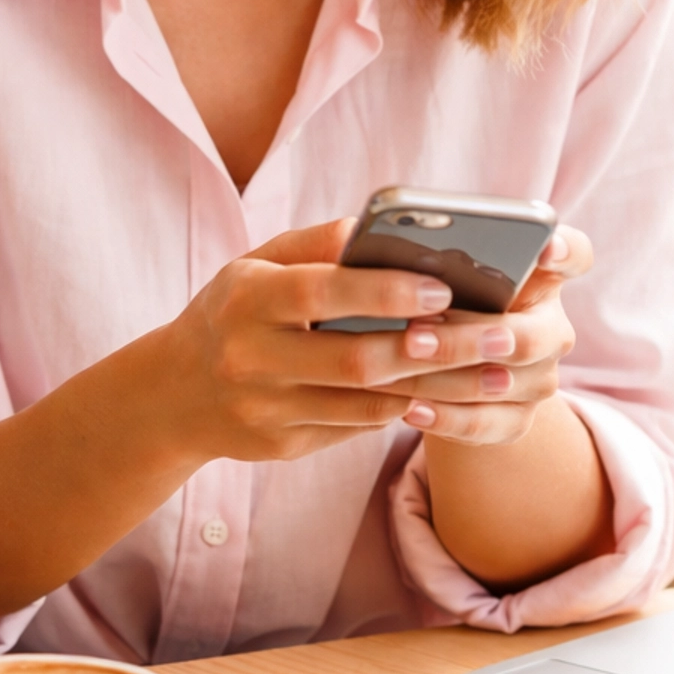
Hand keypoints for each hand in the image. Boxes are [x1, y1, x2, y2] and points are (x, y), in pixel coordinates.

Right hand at [160, 218, 574, 462]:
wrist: (174, 393)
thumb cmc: (234, 310)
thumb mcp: (258, 264)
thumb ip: (317, 245)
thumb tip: (382, 226)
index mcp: (246, 299)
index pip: (320, 291)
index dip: (382, 290)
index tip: (442, 283)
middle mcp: (251, 359)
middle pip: (355, 360)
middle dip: (434, 348)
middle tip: (499, 335)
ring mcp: (265, 411)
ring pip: (367, 404)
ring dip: (439, 387)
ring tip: (497, 371)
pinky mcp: (283, 446)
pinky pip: (356, 427)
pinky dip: (406, 407)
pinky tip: (453, 394)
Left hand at [396, 226, 592, 444]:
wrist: (440, 366)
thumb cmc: (432, 300)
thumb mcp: (430, 272)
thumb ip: (424, 256)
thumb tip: (374, 244)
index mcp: (540, 277)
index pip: (574, 255)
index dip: (564, 252)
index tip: (543, 249)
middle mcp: (551, 327)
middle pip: (534, 334)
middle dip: (473, 335)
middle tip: (419, 333)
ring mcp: (540, 376)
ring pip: (503, 381)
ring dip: (446, 376)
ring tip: (399, 364)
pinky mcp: (518, 418)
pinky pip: (488, 424)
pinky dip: (447, 418)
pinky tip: (410, 408)